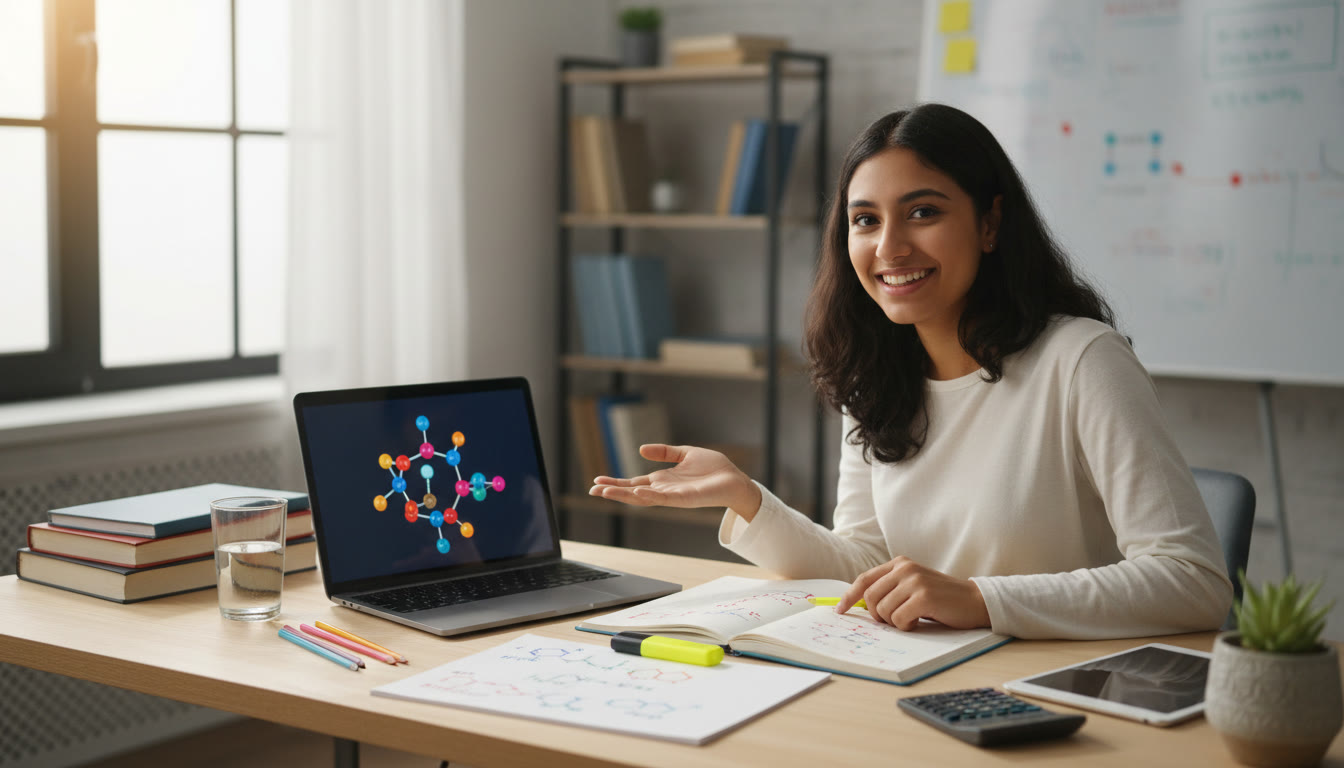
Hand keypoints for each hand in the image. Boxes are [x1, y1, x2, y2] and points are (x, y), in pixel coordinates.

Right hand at [589, 444, 762, 519]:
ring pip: (644, 498)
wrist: (734, 479)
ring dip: (624, 496)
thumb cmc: (713, 468)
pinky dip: (650, 496)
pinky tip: (637, 491)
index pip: (633, 483)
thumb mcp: (684, 453)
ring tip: (605, 492)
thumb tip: (640, 450)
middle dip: (613, 492)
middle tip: (593, 491)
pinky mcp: (685, 499)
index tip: (596, 481)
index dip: (615, 483)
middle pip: (633, 493)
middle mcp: (664, 490)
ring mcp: (673, 496)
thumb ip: (664, 452)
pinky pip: (664, 498)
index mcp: (662, 480)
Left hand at [836, 556, 990, 630]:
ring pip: (884, 610)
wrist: (974, 601)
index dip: (850, 596)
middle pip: (871, 597)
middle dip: (878, 615)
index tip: (840, 610)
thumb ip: (890, 589)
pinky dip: (906, 626)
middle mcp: (905, 568)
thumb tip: (860, 604)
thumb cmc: (941, 599)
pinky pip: (899, 619)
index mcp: (899, 563)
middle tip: (894, 620)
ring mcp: (914, 581)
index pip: (864, 579)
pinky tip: (919, 622)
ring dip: (895, 622)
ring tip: (912, 618)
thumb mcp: (912, 586)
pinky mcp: (924, 597)